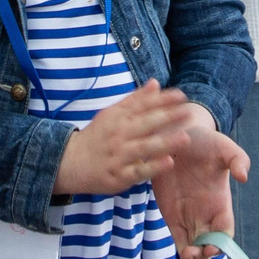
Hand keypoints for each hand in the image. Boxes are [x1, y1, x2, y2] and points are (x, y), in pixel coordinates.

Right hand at [57, 81, 195, 195]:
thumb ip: (136, 99)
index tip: (181, 96)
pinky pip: (138, 171)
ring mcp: (119, 156)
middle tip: (189, 111)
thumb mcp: (113, 114)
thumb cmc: (98, 136)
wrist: (70, 163)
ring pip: (144, 148)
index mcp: (119, 117)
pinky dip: (153, 167)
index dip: (162, 100)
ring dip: (165, 142)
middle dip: (168, 117)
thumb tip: (156, 83)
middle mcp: (119, 135)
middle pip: (145, 124)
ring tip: (185, 138)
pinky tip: (168, 162)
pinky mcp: (119, 176)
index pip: (142, 106)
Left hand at [150, 108, 250, 258]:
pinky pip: (176, 237)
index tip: (213, 247)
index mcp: (220, 202)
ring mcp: (187, 215)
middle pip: (209, 243)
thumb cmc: (205, 140)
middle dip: (206, 257)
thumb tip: (244, 176)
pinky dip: (179, 250)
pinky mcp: (170, 213)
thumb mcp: (223, 146)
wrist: (177, 134)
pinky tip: (181, 257)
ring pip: (193, 245)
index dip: (221, 242)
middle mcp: (205, 213)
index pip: (224, 230)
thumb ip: (237, 159)